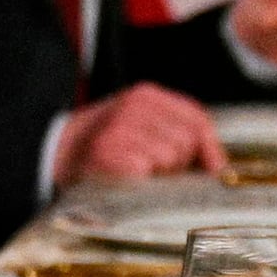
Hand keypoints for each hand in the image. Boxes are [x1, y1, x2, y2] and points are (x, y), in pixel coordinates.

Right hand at [52, 81, 225, 185]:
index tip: (214, 170)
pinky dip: (140, 180)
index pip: (196, 119)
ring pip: (170, 156)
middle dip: (180, 163)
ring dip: (160, 173)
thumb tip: (219, 167)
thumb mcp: (143, 126)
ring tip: (137, 172)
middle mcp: (134, 106)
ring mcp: (119, 127)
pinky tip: (125, 178)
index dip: (211, 148)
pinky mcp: (107, 150)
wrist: (57, 153)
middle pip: (187, 140)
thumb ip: (180, 135)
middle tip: (156, 170)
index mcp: (147, 96)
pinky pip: (146, 170)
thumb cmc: (110, 146)